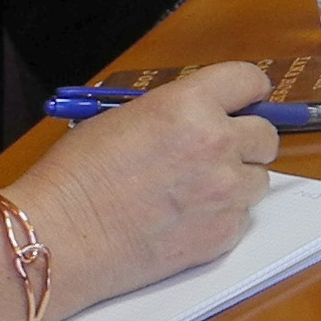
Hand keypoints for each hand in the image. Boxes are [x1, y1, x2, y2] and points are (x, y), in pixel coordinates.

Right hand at [18, 61, 279, 316]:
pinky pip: (242, 217)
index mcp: (188, 105)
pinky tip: (181, 222)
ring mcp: (225, 191)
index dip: (248, 93)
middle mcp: (217, 143)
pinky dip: (220, 218)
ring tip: (187, 194)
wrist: (54, 239)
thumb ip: (176, 113)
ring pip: (257, 179)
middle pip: (266, 135)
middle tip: (212, 156)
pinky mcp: (224, 232)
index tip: (245, 102)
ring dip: (234, 183)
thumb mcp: (122, 119)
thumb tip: (209, 113)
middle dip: (244, 143)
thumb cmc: (74, 178)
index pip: (250, 81)